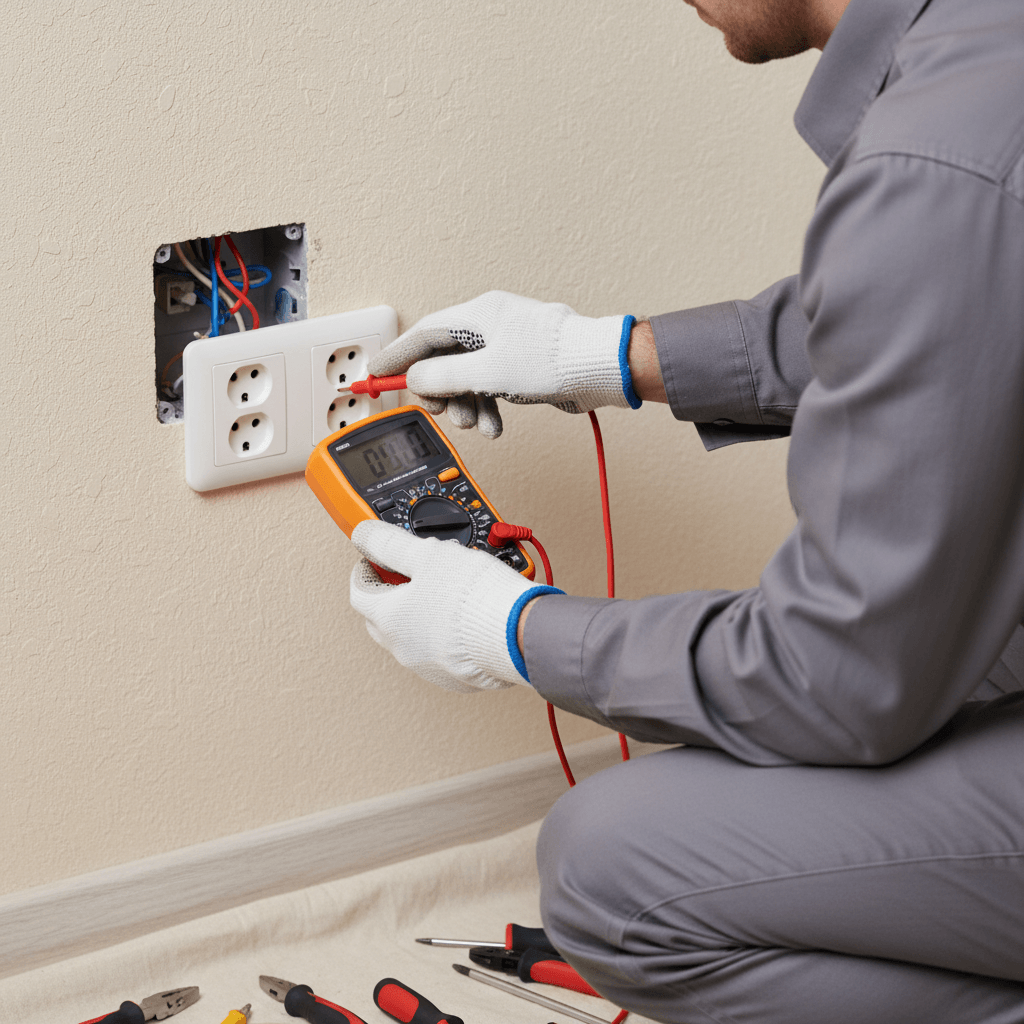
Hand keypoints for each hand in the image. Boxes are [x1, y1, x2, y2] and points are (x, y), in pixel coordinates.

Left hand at [349, 520, 561, 691]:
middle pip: (380, 617)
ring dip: (417, 615)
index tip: (376, 558)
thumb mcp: (428, 554)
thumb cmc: (473, 597)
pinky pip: (439, 653)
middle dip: (389, 594)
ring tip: (441, 592)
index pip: (359, 591)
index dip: (365, 568)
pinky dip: (442, 635)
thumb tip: (364, 533)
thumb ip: (391, 543)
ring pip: (410, 636)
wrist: (516, 632)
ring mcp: (428, 665)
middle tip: (407, 574)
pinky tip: (460, 619)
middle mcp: (402, 647)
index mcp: (388, 618)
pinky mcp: (455, 677)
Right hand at [368, 291, 639, 437]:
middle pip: (445, 358)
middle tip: (440, 410)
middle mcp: (490, 325)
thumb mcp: (487, 372)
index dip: (398, 355)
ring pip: (469, 377)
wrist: (598, 369)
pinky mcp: (522, 365)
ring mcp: (507, 345)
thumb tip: (415, 380)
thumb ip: (444, 377)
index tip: (377, 372)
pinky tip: (494, 426)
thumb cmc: (552, 360)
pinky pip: (491, 386)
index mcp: (479, 315)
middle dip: (440, 390)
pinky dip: (488, 407)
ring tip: (475, 425)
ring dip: (467, 405)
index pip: (424, 333)